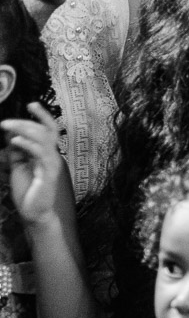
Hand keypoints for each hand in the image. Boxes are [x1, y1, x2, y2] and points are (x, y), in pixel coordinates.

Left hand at [1, 102, 64, 226]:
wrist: (34, 213)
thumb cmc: (28, 191)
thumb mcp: (17, 165)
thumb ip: (16, 150)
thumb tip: (12, 133)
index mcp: (46, 153)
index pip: (48, 130)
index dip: (42, 116)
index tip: (31, 104)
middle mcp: (52, 157)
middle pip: (47, 130)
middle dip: (29, 121)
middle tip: (7, 121)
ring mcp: (51, 165)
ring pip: (44, 139)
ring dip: (24, 129)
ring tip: (7, 126)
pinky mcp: (48, 174)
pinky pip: (40, 154)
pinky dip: (27, 144)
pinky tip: (15, 141)